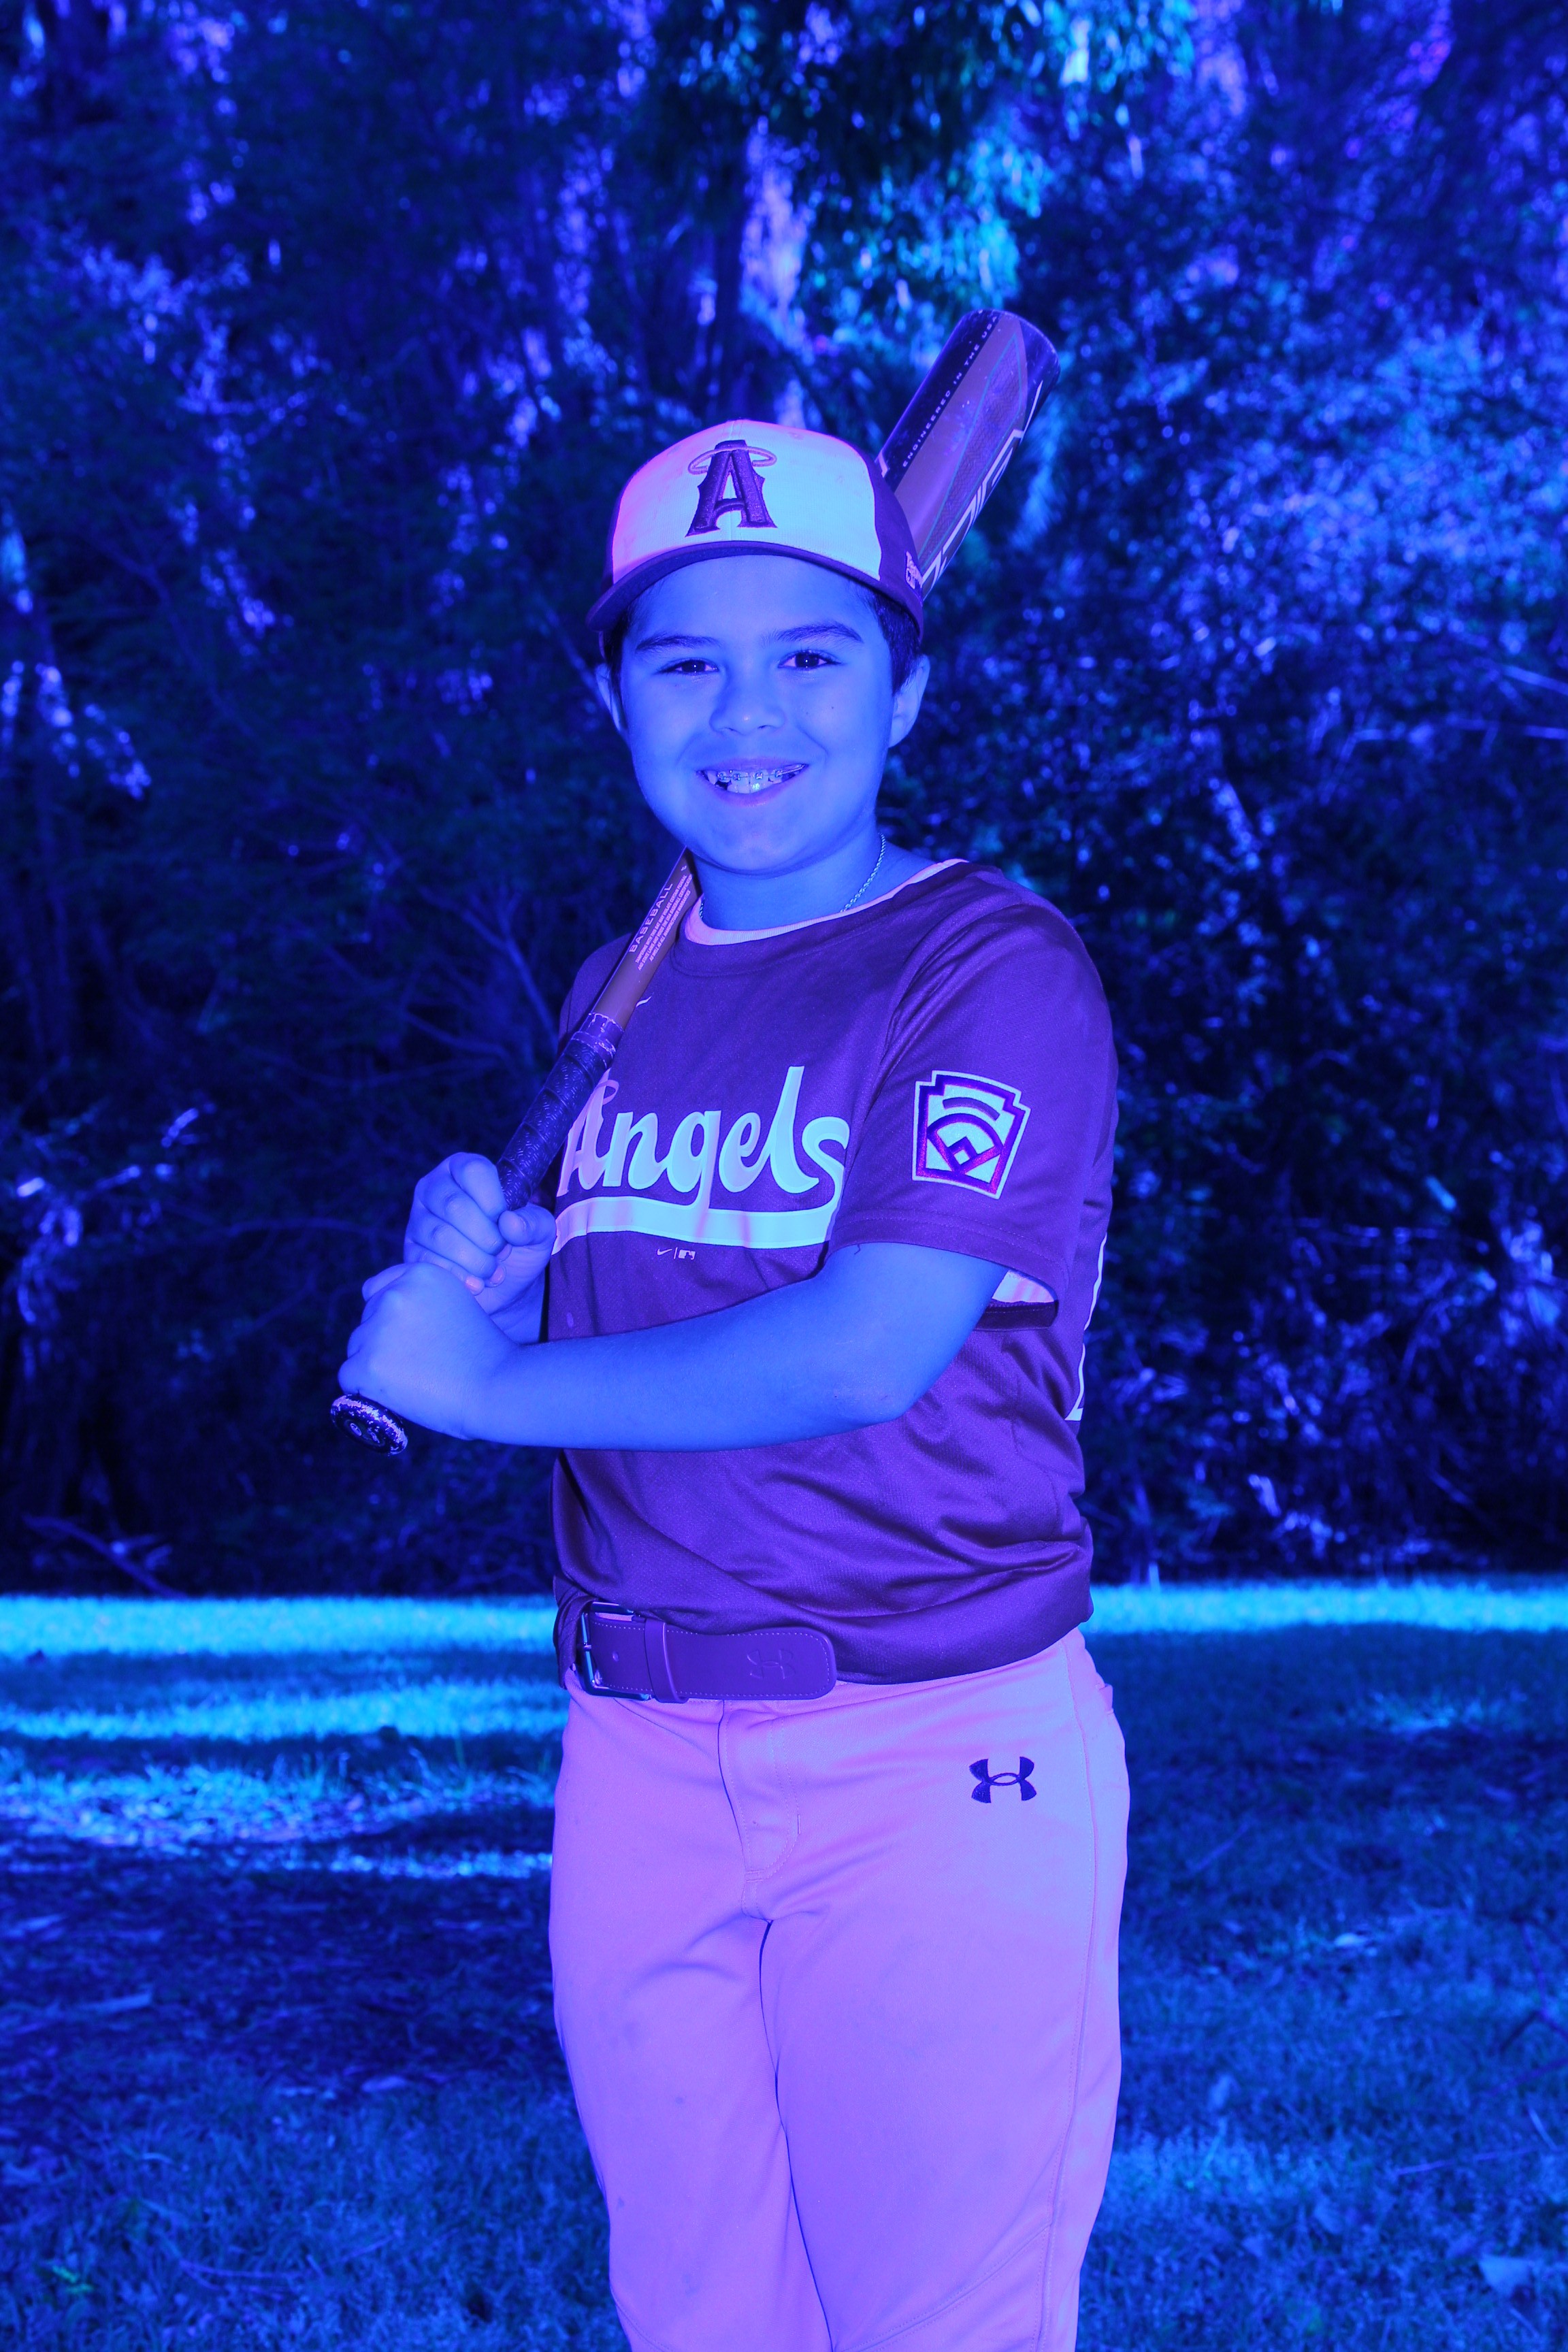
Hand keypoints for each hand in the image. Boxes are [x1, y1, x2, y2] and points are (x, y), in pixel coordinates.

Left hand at [339, 1259, 519, 1438]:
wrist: (497, 1389)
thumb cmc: (484, 1355)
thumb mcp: (457, 1305)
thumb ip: (423, 1301)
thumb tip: (385, 1317)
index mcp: (420, 1274)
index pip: (378, 1290)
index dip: (392, 1318)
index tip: (411, 1337)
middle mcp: (394, 1295)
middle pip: (367, 1320)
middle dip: (383, 1341)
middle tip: (420, 1363)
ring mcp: (377, 1329)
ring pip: (357, 1348)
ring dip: (376, 1364)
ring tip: (416, 1379)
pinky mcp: (366, 1364)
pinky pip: (349, 1377)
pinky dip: (367, 1389)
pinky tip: (398, 1394)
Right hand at [404, 1153, 554, 1342]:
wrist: (503, 1287)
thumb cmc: (519, 1246)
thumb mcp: (540, 1232)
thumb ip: (534, 1223)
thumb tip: (509, 1223)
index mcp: (464, 1169)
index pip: (473, 1171)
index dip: (493, 1200)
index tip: (506, 1222)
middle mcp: (435, 1187)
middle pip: (454, 1205)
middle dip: (487, 1236)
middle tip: (503, 1252)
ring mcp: (418, 1219)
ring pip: (440, 1236)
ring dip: (475, 1260)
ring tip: (493, 1271)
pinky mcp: (411, 1251)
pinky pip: (427, 1261)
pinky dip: (457, 1276)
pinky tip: (476, 1285)